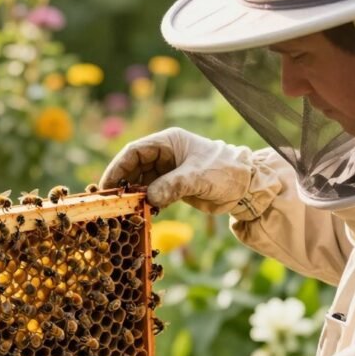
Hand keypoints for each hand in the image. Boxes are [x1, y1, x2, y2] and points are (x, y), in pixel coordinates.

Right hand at [100, 127, 259, 214]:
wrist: (248, 187)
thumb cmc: (226, 172)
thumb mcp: (199, 177)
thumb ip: (173, 186)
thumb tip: (149, 198)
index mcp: (169, 142)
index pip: (135, 151)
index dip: (118, 167)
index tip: (107, 185)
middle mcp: (165, 154)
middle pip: (133, 167)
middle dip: (122, 183)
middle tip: (111, 202)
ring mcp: (168, 170)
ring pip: (140, 181)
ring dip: (133, 195)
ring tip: (125, 210)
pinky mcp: (172, 186)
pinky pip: (151, 193)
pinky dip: (145, 202)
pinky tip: (142, 213)